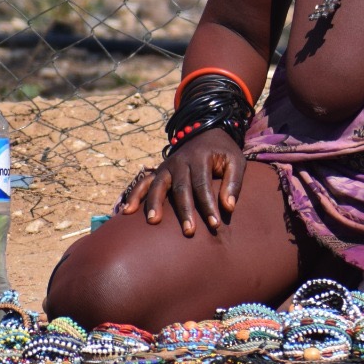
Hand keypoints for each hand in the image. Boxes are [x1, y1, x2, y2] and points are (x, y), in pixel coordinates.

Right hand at [118, 129, 244, 236]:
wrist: (206, 132)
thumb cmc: (223, 152)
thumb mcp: (236, 161)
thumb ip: (233, 183)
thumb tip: (229, 208)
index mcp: (200, 158)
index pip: (203, 185)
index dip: (208, 205)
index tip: (214, 224)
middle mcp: (180, 161)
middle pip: (180, 189)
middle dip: (184, 211)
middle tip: (189, 231)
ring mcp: (166, 166)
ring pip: (158, 185)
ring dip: (154, 203)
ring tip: (153, 221)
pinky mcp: (159, 171)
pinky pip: (143, 183)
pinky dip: (134, 195)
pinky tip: (127, 211)